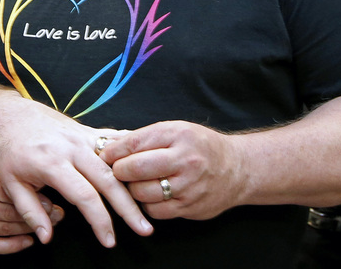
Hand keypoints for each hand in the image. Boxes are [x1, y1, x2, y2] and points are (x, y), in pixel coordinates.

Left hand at [0, 98, 151, 246]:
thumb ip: (30, 212)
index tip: (109, 241)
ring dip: (134, 183)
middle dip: (128, 208)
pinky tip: (147, 166)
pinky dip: (131, 154)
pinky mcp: (87, 131)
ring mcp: (81, 137)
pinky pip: (114, 142)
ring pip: (116, 162)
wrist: (11, 115)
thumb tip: (46, 238)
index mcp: (52, 163)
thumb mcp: (10, 184)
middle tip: (144, 230)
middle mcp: (71, 148)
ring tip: (151, 203)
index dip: (100, 221)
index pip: (84, 196)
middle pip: (108, 180)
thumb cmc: (10, 151)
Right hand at [0, 147, 63, 253]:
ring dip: (27, 230)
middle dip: (35, 217)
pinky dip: (10, 246)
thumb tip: (43, 180)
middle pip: (7, 214)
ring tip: (47, 225)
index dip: (32, 200)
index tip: (52, 202)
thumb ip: (9, 166)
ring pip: (2, 230)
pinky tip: (26, 240)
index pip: (7, 193)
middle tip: (57, 215)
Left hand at [100, 121, 243, 220]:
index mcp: (178, 135)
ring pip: (143, 193)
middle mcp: (185, 161)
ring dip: (131, 189)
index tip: (103, 155)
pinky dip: (147, 204)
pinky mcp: (190, 208)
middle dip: (118, 171)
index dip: (113, 151)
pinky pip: (155, 211)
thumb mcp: (174, 130)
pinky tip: (150, 195)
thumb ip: (142, 137)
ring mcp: (189, 187)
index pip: (135, 143)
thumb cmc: (199, 146)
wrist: (238, 169)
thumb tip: (108, 144)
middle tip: (114, 170)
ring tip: (132, 182)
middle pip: (137, 169)